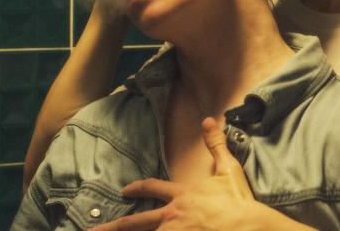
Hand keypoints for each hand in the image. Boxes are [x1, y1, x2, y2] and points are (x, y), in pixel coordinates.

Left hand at [89, 117, 255, 230]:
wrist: (246, 226)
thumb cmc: (238, 202)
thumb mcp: (228, 169)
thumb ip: (215, 145)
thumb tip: (208, 120)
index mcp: (182, 195)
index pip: (153, 188)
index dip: (138, 188)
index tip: (125, 190)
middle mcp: (171, 216)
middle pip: (135, 222)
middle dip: (113, 226)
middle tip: (94, 229)